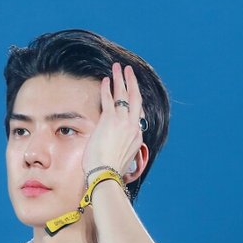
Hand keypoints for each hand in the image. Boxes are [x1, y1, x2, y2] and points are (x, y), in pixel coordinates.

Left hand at [82, 62, 145, 181]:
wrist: (105, 175)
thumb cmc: (110, 173)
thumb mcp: (122, 164)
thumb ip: (123, 156)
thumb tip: (122, 163)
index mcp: (137, 139)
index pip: (137, 116)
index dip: (133, 103)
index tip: (130, 94)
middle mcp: (133, 128)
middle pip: (135, 99)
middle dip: (132, 83)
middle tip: (129, 71)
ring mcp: (122, 122)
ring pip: (123, 95)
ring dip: (120, 79)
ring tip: (118, 67)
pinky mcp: (109, 120)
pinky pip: (109, 99)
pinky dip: (107, 88)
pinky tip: (105, 80)